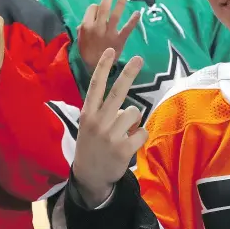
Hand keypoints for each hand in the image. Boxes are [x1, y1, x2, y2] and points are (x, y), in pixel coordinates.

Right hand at [73, 48, 147, 207]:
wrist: (90, 177)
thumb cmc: (91, 147)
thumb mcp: (88, 127)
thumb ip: (103, 113)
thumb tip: (127, 106)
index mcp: (88, 114)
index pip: (95, 86)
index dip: (102, 68)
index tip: (110, 51)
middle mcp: (98, 122)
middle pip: (117, 92)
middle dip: (129, 73)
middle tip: (139, 59)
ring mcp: (110, 135)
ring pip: (134, 113)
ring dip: (134, 120)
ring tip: (125, 132)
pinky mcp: (123, 149)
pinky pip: (142, 132)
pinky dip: (139, 136)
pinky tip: (130, 144)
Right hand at [78, 0, 139, 71]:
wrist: (95, 67)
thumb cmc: (87, 52)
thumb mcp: (80, 38)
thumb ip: (83, 26)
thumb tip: (90, 16)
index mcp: (87, 26)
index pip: (93, 8)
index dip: (97, 6)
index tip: (100, 9)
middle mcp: (98, 27)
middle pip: (104, 7)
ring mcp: (109, 33)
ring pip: (115, 15)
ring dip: (121, 2)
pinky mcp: (119, 40)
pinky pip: (127, 29)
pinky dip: (133, 21)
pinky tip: (137, 13)